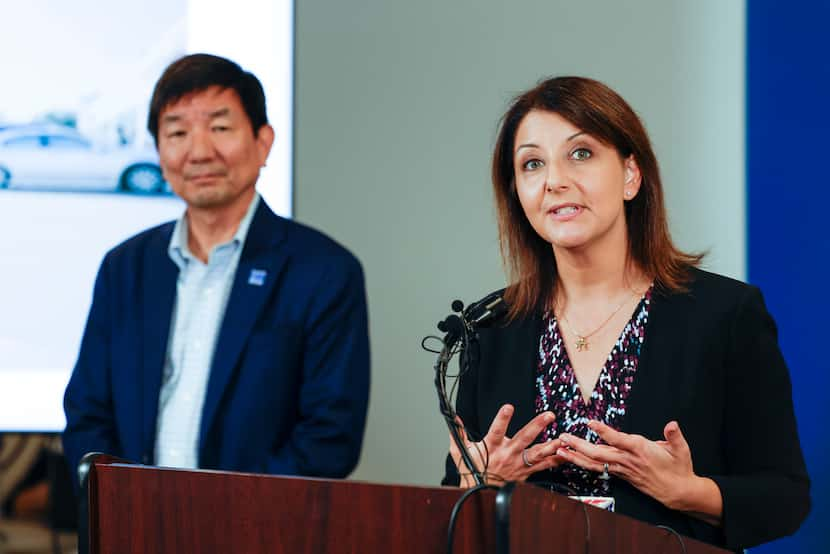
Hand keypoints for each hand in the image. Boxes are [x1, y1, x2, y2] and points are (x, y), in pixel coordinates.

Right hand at [449, 404, 564, 486]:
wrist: (480, 493)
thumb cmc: (472, 470)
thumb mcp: (461, 451)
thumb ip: (459, 433)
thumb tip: (455, 418)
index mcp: (491, 447)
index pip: (496, 430)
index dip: (502, 419)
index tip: (508, 407)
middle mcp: (507, 454)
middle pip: (524, 438)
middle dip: (537, 426)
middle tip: (548, 415)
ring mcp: (518, 464)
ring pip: (537, 452)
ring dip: (551, 445)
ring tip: (562, 438)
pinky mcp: (525, 471)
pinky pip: (543, 466)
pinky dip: (555, 460)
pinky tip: (565, 454)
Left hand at [555, 420, 711, 510]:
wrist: (678, 491)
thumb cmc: (679, 468)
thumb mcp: (681, 450)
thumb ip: (674, 436)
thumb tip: (672, 424)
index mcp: (640, 450)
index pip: (618, 439)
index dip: (604, 431)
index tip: (590, 423)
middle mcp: (627, 460)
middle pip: (599, 453)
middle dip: (579, 445)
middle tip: (563, 437)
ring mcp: (622, 468)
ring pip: (595, 462)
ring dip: (576, 456)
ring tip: (559, 449)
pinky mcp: (620, 473)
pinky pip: (598, 468)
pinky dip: (583, 463)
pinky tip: (571, 458)